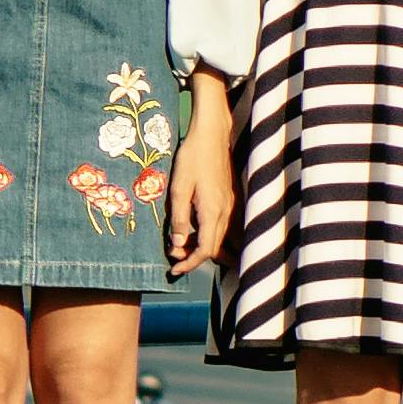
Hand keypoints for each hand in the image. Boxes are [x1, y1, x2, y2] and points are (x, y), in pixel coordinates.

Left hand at [165, 75, 237, 274]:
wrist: (212, 134)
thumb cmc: (192, 157)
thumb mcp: (179, 188)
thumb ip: (179, 219)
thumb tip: (178, 245)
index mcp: (213, 212)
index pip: (206, 250)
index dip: (190, 263)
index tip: (174, 269)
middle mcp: (226, 212)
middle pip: (214, 247)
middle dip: (193, 257)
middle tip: (172, 256)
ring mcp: (230, 205)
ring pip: (219, 237)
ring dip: (201, 246)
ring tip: (180, 244)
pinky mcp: (229, 198)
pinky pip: (221, 225)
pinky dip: (207, 234)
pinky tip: (192, 228)